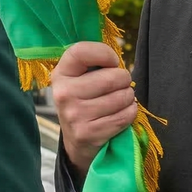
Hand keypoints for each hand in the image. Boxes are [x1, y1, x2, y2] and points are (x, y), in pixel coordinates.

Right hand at [51, 41, 137, 175]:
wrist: (77, 140)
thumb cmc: (85, 101)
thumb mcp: (80, 79)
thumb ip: (94, 64)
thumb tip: (117, 60)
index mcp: (61, 74)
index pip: (82, 51)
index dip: (105, 54)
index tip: (112, 62)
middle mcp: (64, 94)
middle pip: (113, 77)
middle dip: (124, 80)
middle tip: (118, 86)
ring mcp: (75, 115)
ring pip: (123, 96)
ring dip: (128, 98)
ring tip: (117, 102)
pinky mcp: (89, 133)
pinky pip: (126, 115)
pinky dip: (130, 113)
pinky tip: (119, 114)